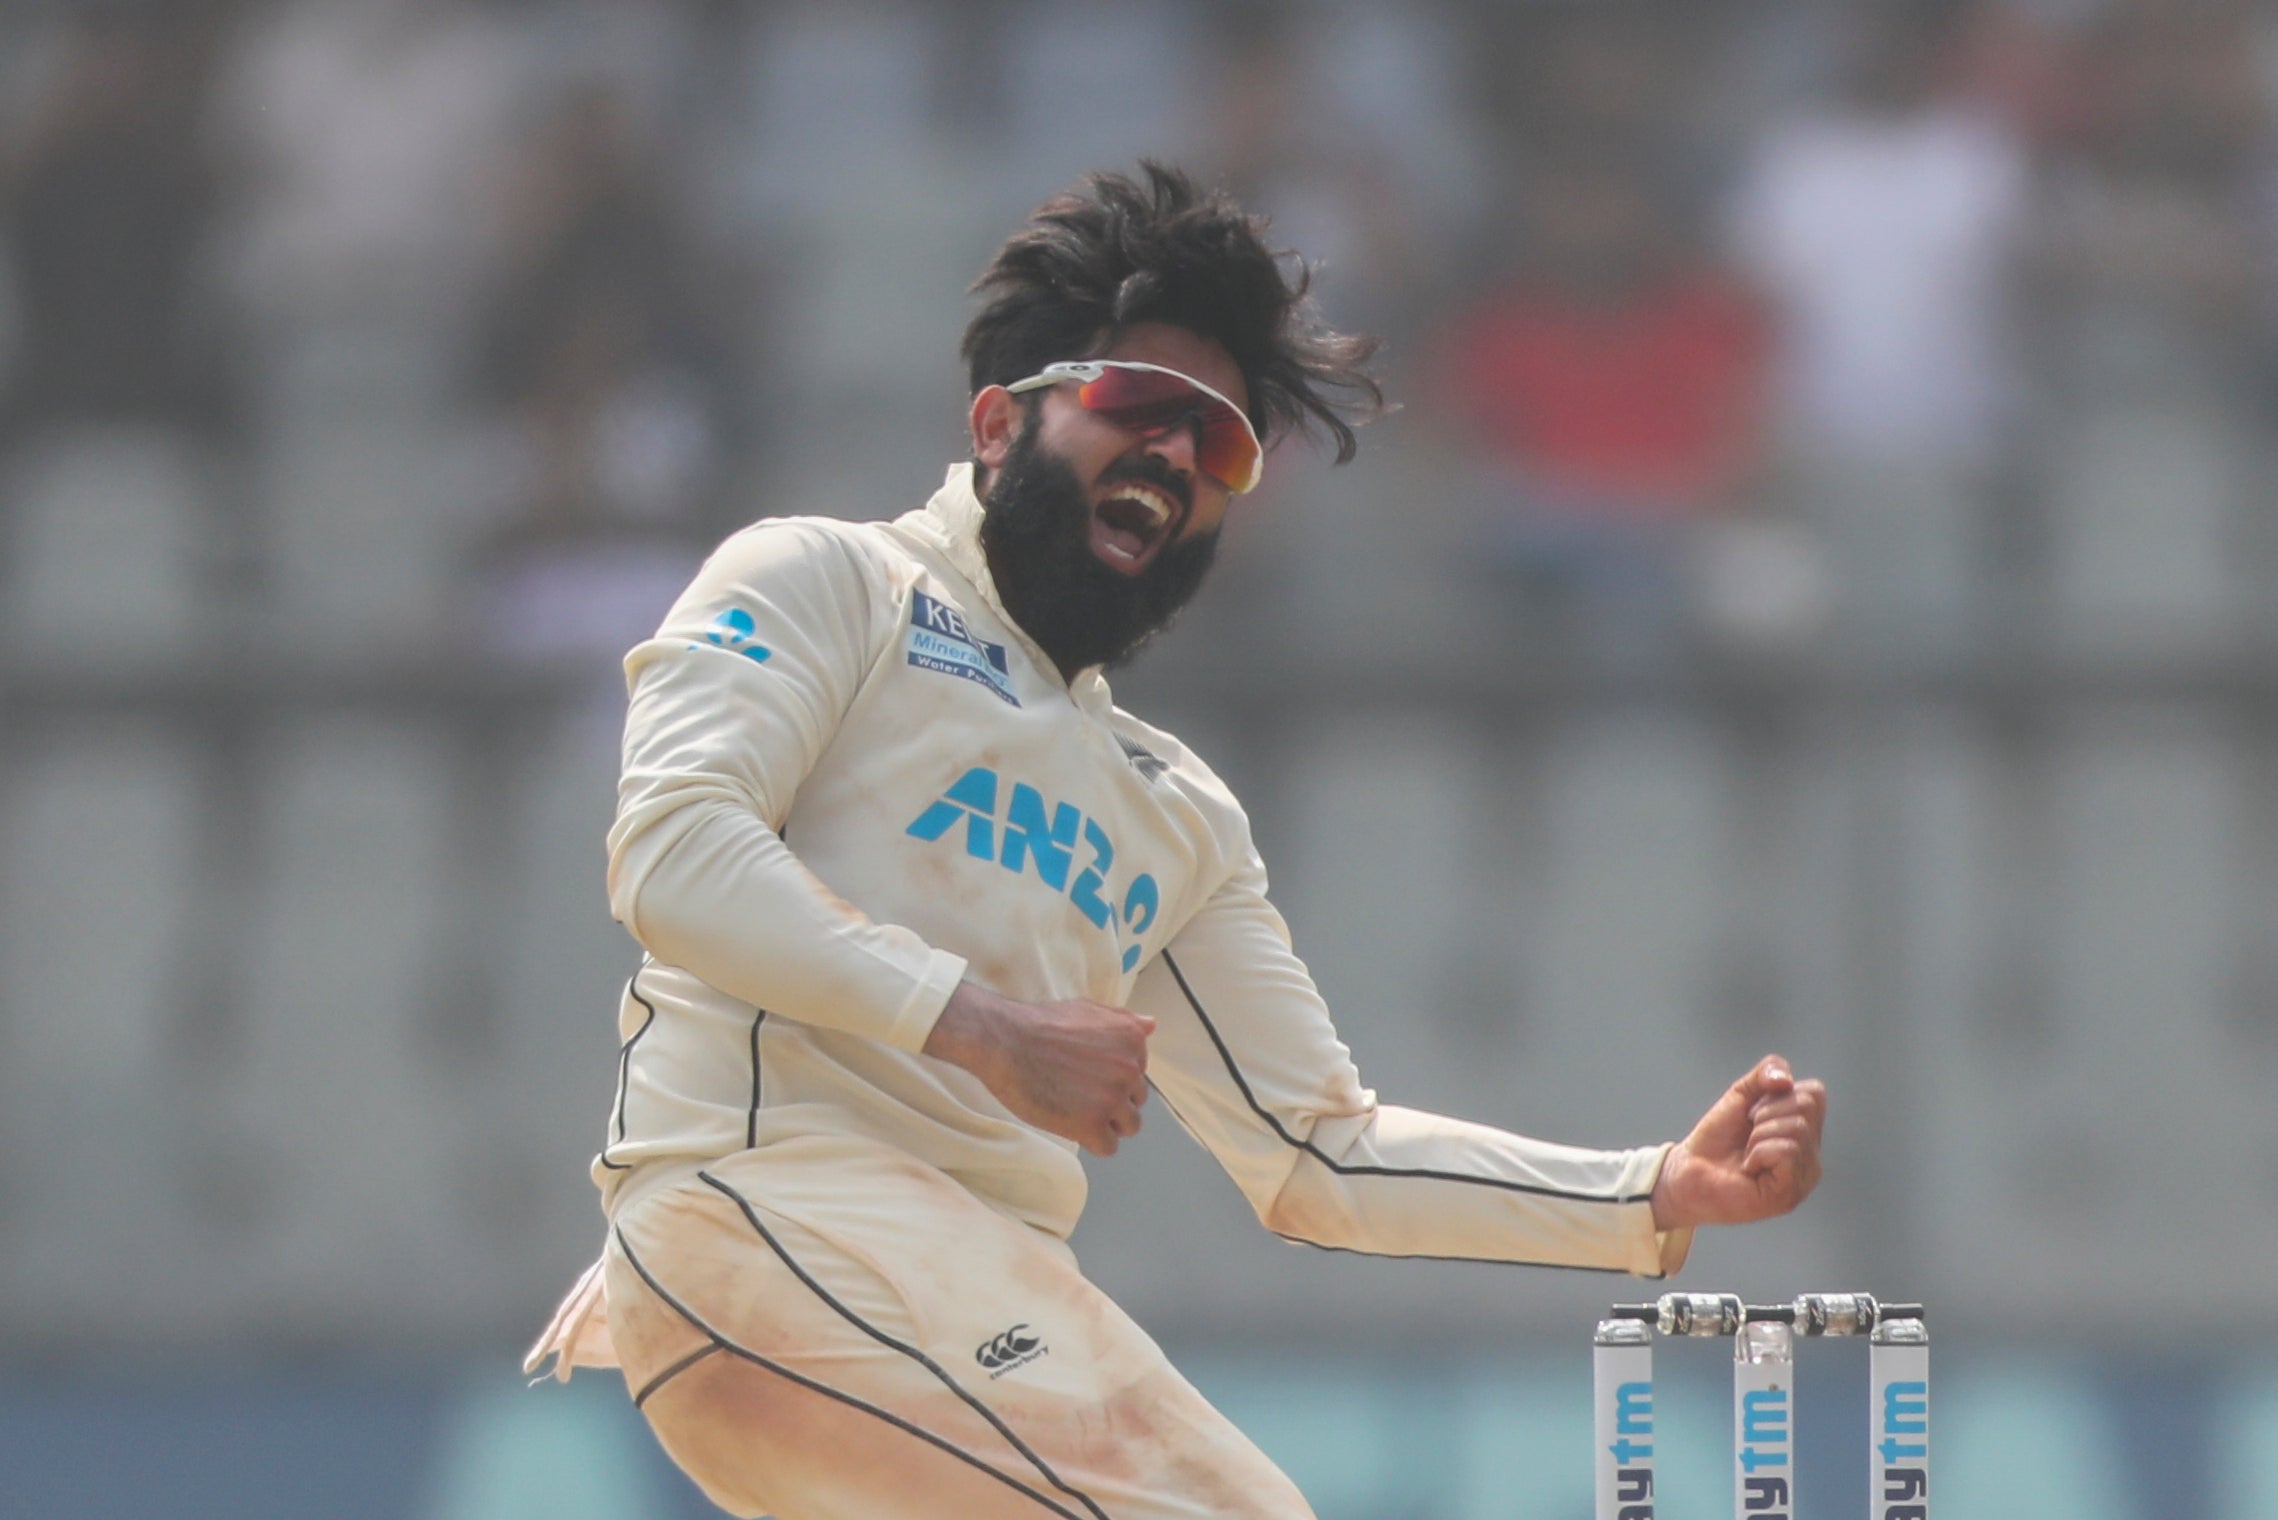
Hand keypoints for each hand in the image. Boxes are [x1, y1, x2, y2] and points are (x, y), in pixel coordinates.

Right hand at [922, 980, 1153, 1155]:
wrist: (1006, 1041)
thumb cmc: (1040, 1024)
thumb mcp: (1088, 1010)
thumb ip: (1123, 1020)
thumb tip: (1151, 1024)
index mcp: (1132, 1040)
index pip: (1139, 1073)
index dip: (1113, 1078)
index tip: (1089, 1075)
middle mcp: (1130, 1069)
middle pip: (1136, 1101)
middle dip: (1114, 1101)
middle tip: (1080, 1095)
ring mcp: (1112, 1098)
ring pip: (1129, 1126)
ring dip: (1107, 1124)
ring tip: (1078, 1113)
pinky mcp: (1093, 1125)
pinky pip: (1109, 1146)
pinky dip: (1093, 1141)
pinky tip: (1072, 1126)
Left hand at [1651, 1054, 1826, 1231]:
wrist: (1690, 1169)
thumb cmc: (1717, 1138)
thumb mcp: (1742, 1094)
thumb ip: (1767, 1072)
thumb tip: (1786, 1079)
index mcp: (1807, 1132)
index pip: (1814, 1093)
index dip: (1775, 1095)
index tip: (1752, 1114)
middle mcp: (1812, 1155)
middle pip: (1805, 1107)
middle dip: (1765, 1113)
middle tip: (1748, 1136)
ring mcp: (1805, 1177)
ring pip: (1796, 1128)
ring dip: (1758, 1135)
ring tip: (1747, 1154)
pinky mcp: (1790, 1194)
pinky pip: (1787, 1151)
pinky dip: (1758, 1152)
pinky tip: (1749, 1168)